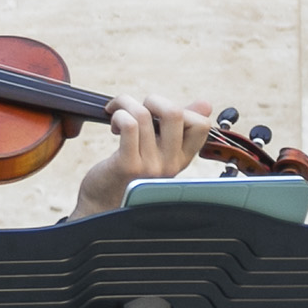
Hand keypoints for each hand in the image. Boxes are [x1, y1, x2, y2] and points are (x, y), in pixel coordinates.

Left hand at [68, 93, 221, 218]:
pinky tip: (113, 123)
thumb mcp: (158, 153)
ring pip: (144, 114)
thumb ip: (180, 128)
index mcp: (182, 159)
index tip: (160, 115)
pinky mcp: (128, 165)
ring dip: (126, 104)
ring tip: (118, 114)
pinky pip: (129, 125)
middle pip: (175, 112)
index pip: (202, 125)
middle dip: (153, 100)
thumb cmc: (128, 176)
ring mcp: (150, 165)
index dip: (183, 109)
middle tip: (139, 109)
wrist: (102, 207)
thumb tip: (205, 104)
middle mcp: (170, 164)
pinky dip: (118, 114)